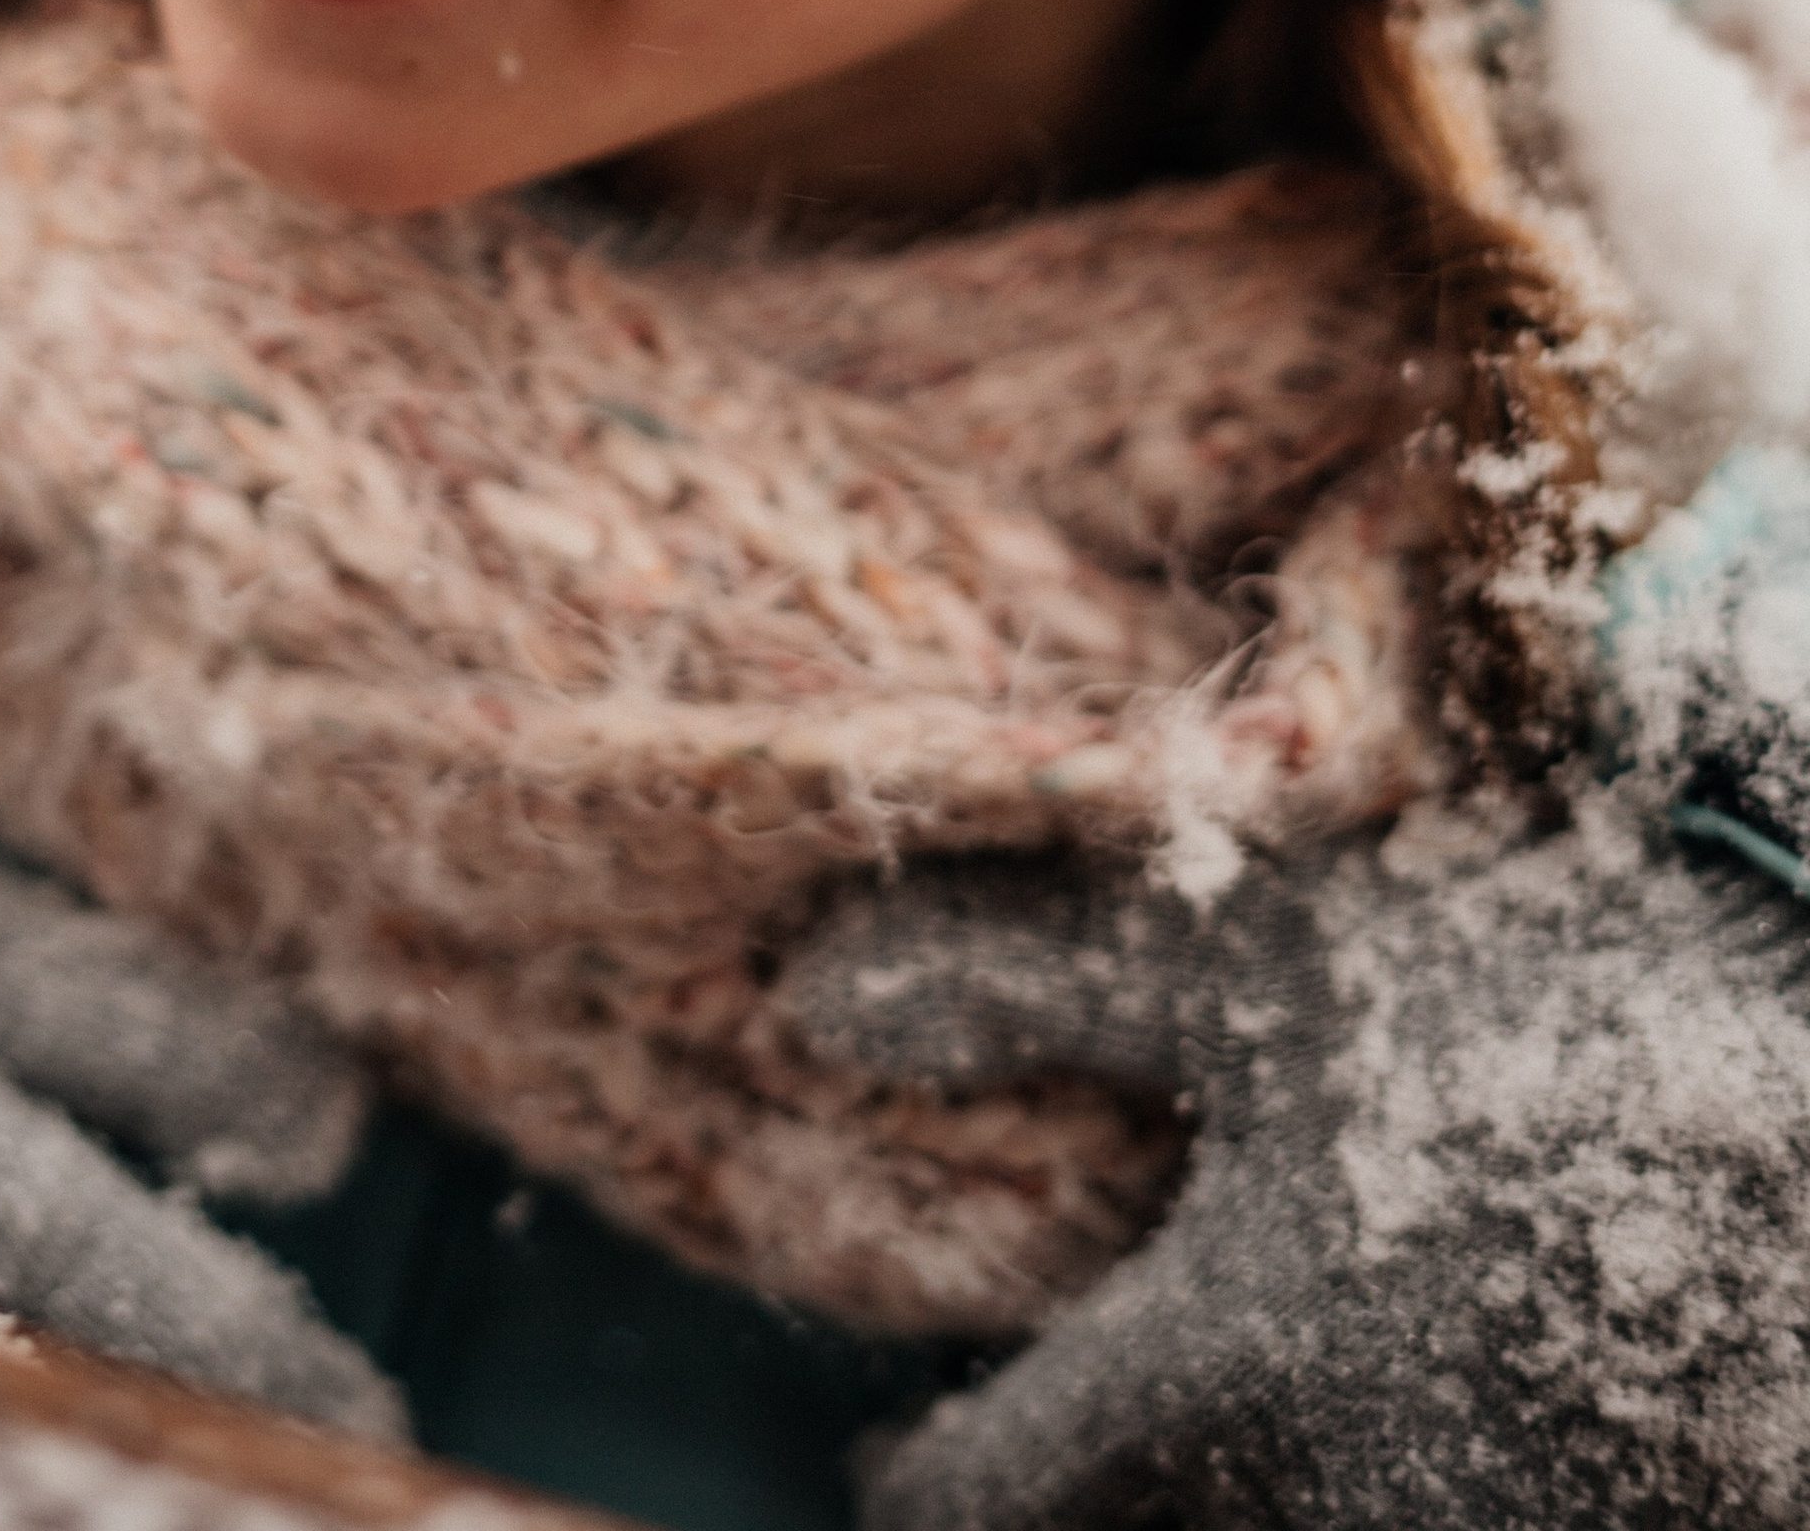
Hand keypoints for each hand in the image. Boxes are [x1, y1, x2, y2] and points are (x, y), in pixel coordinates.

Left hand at [787, 805, 1809, 1527]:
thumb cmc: (1527, 994)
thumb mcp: (1250, 952)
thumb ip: (1020, 981)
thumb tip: (798, 999)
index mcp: (1230, 1380)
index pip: (995, 1499)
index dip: (928, 1485)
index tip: (898, 1472)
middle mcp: (1354, 1508)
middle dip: (1108, 1508)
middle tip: (1077, 1454)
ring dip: (1249, 1494)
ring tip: (1230, 1430)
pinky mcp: (1626, 1529)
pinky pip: (1459, 1515)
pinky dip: (1410, 1477)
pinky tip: (1417, 1404)